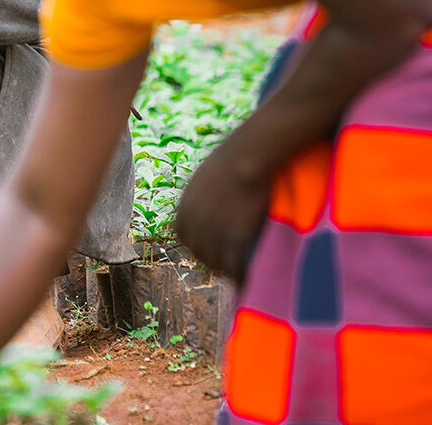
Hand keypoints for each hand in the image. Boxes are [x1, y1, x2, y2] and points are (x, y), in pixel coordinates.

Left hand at [173, 139, 270, 282]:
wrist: (249, 155)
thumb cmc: (234, 158)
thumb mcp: (207, 175)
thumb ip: (202, 193)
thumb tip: (210, 200)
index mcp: (184, 205)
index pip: (182, 235)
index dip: (195, 244)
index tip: (208, 248)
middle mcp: (194, 221)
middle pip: (198, 252)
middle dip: (210, 260)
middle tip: (225, 266)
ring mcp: (213, 230)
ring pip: (215, 262)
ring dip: (225, 270)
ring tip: (237, 274)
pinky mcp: (234, 236)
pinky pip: (234, 264)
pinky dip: (239, 273)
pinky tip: (247, 276)